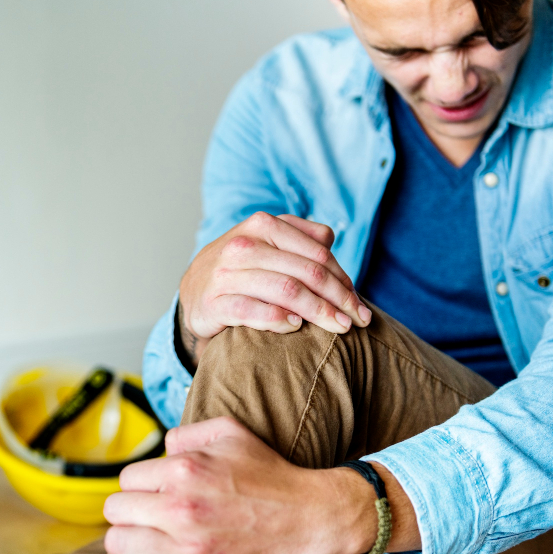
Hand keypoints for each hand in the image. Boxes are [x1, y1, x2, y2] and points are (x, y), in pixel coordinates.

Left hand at [102, 418, 379, 553]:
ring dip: (130, 542)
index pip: (126, 478)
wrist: (311, 515)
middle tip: (149, 514)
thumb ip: (185, 433)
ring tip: (147, 539)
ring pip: (120, 546)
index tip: (156, 490)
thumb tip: (159, 452)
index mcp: (183, 470)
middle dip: (129, 510)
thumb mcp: (229, 431)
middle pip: (115, 511)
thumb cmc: (270, 470)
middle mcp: (180, 509)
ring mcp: (191, 550)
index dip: (140, 483)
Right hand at [177, 212, 370, 364]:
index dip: (344, 280)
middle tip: (358, 321)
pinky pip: (252, 311)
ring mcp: (226, 274)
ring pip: (286, 290)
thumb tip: (330, 239)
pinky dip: (278, 320)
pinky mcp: (213, 303)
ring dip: (319, 312)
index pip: (318, 254)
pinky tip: (296, 327)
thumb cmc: (242, 268)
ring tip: (338, 328)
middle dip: (339, 299)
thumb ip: (299, 237)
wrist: (194, 289)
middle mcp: (244, 245)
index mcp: (263, 225)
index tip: (359, 306)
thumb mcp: (267, 243)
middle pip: (307, 272)